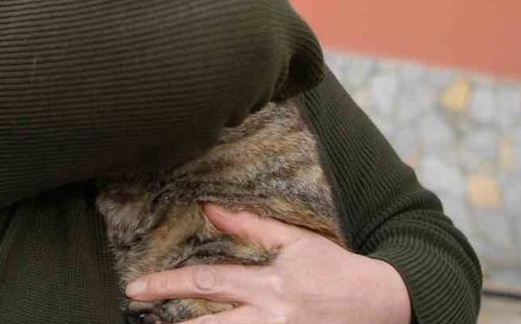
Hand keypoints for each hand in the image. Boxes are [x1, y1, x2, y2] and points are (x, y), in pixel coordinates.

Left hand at [126, 204, 411, 323]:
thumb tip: (209, 207)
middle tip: (136, 311)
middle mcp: (271, 319)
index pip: (207, 283)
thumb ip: (251, 227)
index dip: (167, 284)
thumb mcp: (296, 242)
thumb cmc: (337, 270)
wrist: (385, 306)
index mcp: (269, 286)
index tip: (136, 287)